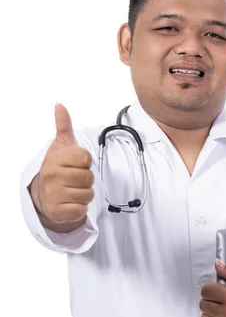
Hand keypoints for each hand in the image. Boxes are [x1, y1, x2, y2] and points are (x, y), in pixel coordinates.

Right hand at [32, 104, 94, 223]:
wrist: (44, 195)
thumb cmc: (59, 168)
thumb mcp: (62, 146)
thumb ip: (64, 126)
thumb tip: (60, 104)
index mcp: (56, 158)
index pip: (86, 158)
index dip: (85, 162)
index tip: (76, 164)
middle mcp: (52, 175)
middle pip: (89, 177)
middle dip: (86, 180)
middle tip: (74, 180)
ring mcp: (54, 194)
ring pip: (88, 195)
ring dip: (85, 195)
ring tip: (72, 191)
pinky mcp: (58, 212)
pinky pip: (82, 210)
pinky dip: (80, 209)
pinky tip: (70, 203)